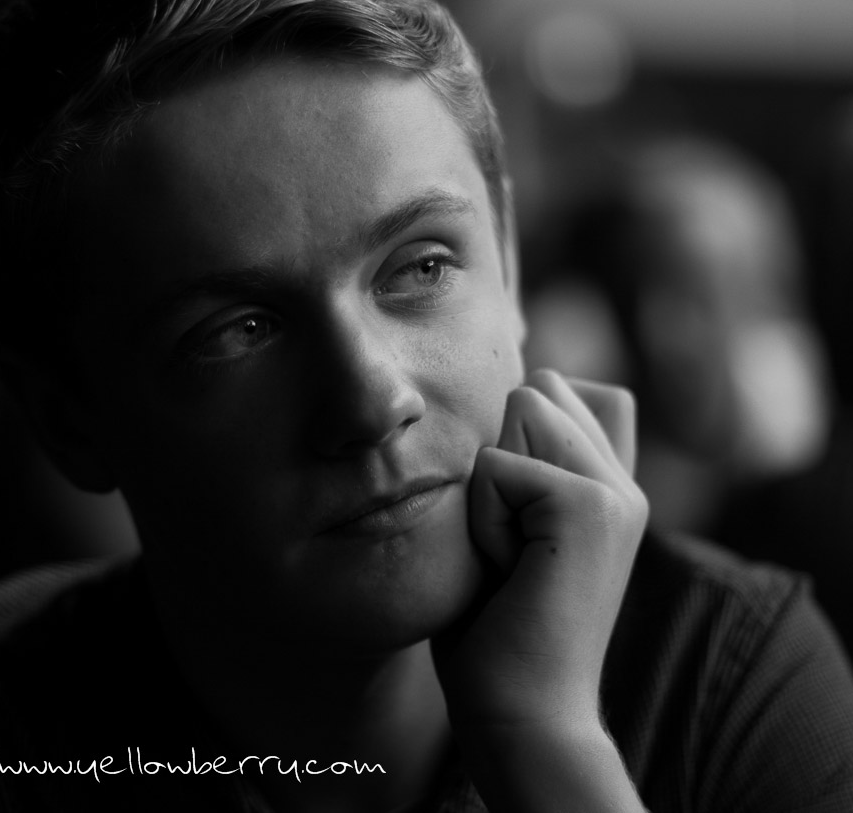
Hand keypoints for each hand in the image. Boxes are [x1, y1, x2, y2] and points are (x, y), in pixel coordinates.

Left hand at [434, 368, 647, 735]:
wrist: (523, 714)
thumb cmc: (498, 628)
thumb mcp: (514, 531)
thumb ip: (532, 467)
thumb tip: (523, 392)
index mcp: (610, 485)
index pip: (571, 391)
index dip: (526, 424)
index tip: (518, 506)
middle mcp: (621, 481)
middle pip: (537, 390)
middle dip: (500, 455)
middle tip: (513, 539)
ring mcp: (614, 491)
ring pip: (521, 410)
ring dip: (489, 486)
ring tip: (511, 552)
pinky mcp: (588, 505)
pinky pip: (496, 465)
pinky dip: (483, 518)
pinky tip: (509, 570)